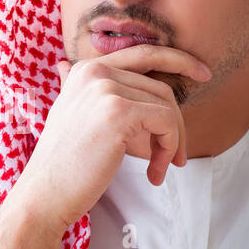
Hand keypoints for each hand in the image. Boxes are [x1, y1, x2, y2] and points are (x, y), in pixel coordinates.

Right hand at [10, 44, 211, 233]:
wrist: (44, 194)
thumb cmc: (63, 164)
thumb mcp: (69, 114)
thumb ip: (78, 89)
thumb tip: (64, 64)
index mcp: (85, 69)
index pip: (144, 54)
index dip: (178, 60)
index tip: (203, 74)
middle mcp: (95, 72)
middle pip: (161, 88)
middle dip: (175, 124)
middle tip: (176, 156)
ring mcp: (105, 89)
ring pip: (167, 107)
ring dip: (172, 142)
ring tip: (160, 168)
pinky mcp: (118, 112)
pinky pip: (166, 123)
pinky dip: (169, 148)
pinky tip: (155, 172)